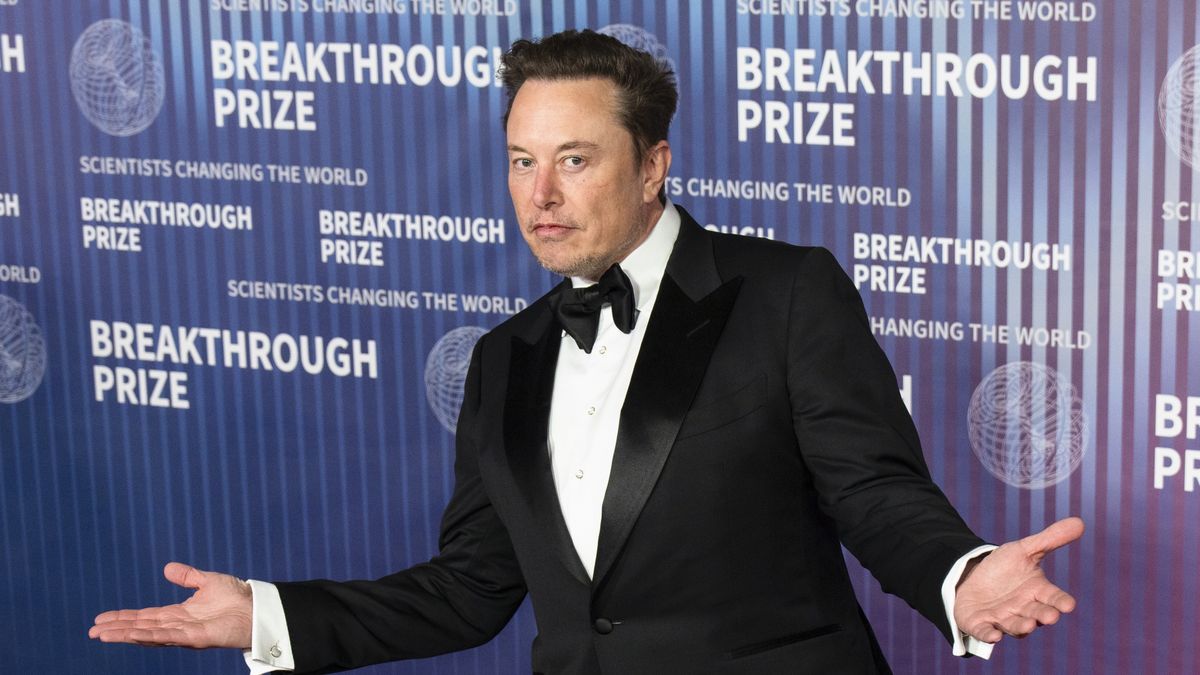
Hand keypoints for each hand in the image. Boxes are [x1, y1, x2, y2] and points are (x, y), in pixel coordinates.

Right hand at [89, 562, 253, 648]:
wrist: (258, 607)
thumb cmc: (238, 597)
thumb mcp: (208, 582)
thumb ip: (188, 577)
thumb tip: (167, 568)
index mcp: (178, 613)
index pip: (145, 617)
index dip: (123, 618)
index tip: (102, 619)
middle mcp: (178, 625)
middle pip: (141, 628)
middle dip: (117, 629)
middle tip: (93, 631)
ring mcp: (186, 633)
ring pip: (149, 635)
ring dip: (125, 635)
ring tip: (103, 635)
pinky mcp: (197, 638)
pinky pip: (168, 637)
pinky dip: (148, 636)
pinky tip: (131, 635)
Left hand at [954, 516, 1083, 643]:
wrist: (973, 578)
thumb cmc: (1005, 568)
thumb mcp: (1024, 550)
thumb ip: (1050, 539)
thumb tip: (1080, 522)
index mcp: (1037, 592)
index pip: (1054, 598)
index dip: (1061, 602)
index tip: (1069, 605)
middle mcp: (1024, 609)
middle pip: (1037, 614)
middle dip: (1044, 616)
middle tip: (1050, 617)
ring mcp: (1003, 618)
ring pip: (1015, 626)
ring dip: (1021, 626)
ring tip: (1027, 625)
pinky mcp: (982, 624)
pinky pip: (986, 632)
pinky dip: (989, 635)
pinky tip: (993, 636)